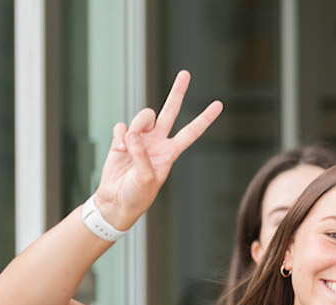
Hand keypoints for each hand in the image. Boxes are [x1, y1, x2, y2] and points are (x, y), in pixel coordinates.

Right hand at [93, 70, 222, 228]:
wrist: (116, 201)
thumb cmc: (137, 194)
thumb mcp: (147, 178)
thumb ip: (142, 155)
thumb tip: (134, 134)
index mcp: (171, 151)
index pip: (192, 131)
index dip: (205, 118)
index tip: (219, 104)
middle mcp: (158, 141)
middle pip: (171, 111)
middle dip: (178, 92)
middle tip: (186, 73)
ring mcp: (140, 138)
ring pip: (143, 116)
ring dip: (135, 128)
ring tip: (127, 147)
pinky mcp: (121, 139)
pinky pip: (121, 126)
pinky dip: (120, 135)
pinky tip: (119, 147)